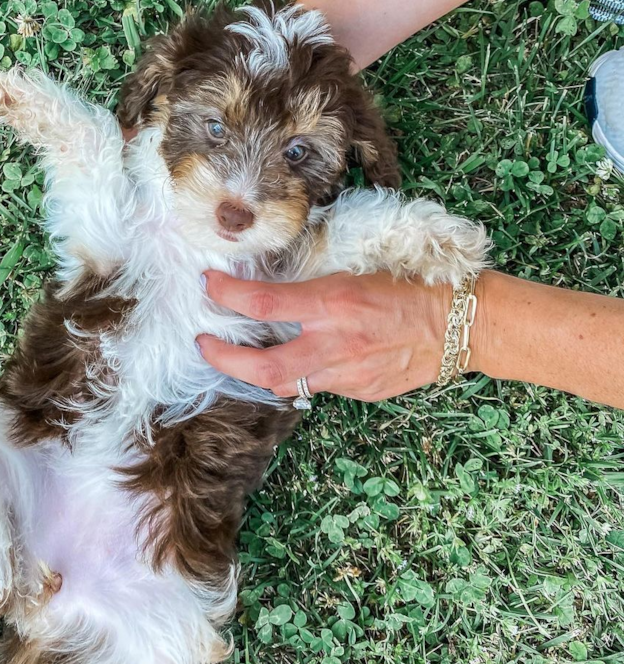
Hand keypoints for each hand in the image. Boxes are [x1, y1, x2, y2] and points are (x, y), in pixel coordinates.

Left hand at [197, 270, 449, 402]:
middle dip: (223, 359)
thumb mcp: (359, 271)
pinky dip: (299, 375)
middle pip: (262, 367)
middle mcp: (335, 343)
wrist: (459, 324)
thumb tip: (275, 289)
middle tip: (203, 343)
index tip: (209, 284)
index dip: (227, 294)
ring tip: (239, 357)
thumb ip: (316, 285)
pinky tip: (297, 360)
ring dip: (255, 372)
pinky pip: (317, 387)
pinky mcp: (359, 391)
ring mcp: (347, 375)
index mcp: (334, 303)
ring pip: (284, 385)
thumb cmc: (412, 286)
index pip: (264, 303)